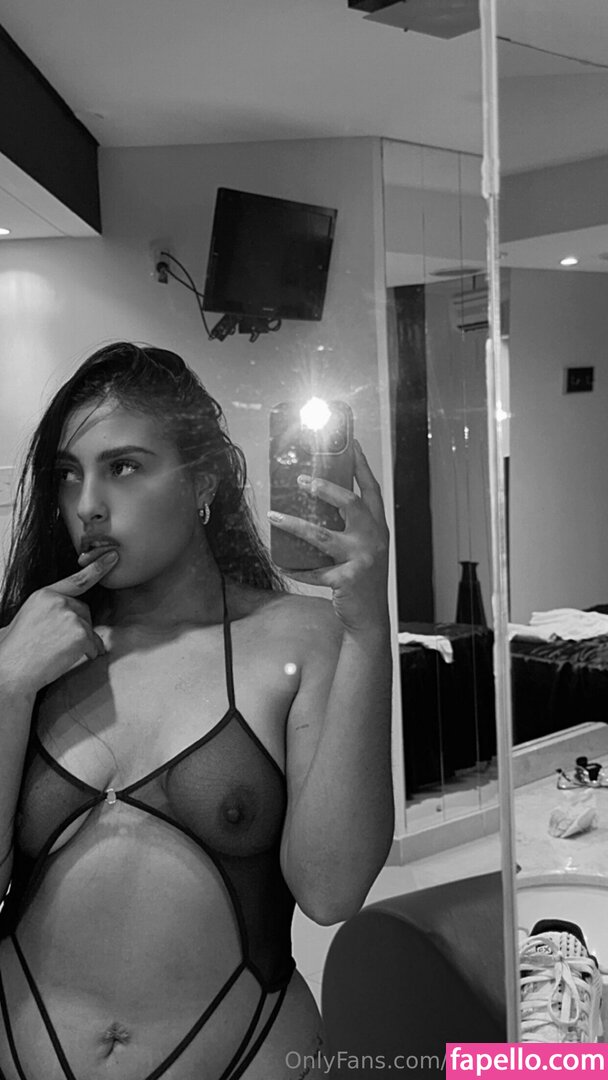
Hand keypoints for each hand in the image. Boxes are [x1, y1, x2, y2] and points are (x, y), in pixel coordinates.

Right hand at [0, 549, 118, 695]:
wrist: (11, 669)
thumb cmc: (16, 649)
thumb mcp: (27, 617)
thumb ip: (47, 609)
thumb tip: (62, 616)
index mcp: (44, 594)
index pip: (77, 579)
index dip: (98, 568)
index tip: (113, 556)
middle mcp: (59, 601)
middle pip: (84, 611)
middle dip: (79, 626)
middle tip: (59, 643)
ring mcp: (70, 616)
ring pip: (90, 629)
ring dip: (83, 642)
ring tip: (58, 653)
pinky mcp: (80, 634)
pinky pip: (94, 645)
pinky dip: (87, 654)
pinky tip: (66, 658)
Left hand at [268, 441, 388, 632]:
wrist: (370, 619)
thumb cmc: (362, 581)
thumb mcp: (363, 550)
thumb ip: (349, 529)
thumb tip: (314, 505)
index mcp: (378, 528)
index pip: (372, 489)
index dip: (361, 465)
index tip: (352, 442)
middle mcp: (374, 539)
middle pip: (349, 503)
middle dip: (324, 488)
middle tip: (301, 480)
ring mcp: (362, 559)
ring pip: (321, 535)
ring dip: (294, 524)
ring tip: (274, 516)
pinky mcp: (347, 579)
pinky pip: (313, 570)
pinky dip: (295, 567)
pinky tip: (281, 563)